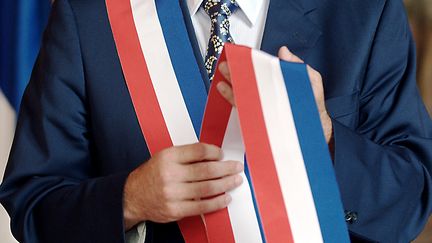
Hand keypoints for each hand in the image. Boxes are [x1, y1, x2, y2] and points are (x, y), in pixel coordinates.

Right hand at [123, 143, 243, 229]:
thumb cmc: (154, 174)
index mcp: (168, 157)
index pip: (199, 151)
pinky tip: (226, 197)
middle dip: (226, 168)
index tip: (223, 154)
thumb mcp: (165, 157)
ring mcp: (173, 194)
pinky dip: (217, 202)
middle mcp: (170, 174)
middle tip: (237, 167)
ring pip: (207, 188)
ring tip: (236, 181)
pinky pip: (202, 206)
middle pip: (206, 170)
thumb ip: (187, 155)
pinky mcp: (175, 210)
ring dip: (226, 184)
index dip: (215, 152)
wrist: (133, 197)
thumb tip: (215, 156)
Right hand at [217, 46, 332, 143]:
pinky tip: (226, 90)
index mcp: (277, 82)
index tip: (240, 55)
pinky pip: (243, 107)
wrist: (316, 129)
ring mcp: (262, 104)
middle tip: (228, 63)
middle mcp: (267, 93)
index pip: (260, 69)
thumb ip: (298, 66)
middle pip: (248, 79)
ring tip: (224, 73)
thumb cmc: (313, 105)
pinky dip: (232, 98)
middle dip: (236, 70)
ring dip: (232, 82)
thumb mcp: (311, 80)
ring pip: (243, 91)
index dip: (249, 62)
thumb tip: (284, 52)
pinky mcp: (258, 117)